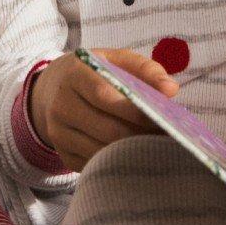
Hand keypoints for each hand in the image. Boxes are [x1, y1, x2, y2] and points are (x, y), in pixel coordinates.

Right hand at [30, 48, 177, 171]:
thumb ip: (145, 70)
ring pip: (102, 150)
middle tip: (167, 136)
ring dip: (132, 150)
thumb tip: (170, 90)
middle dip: (140, 134)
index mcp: (74, 75)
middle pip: (106, 128)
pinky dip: (119, 161)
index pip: (104, 95)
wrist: (55, 90)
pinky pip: (96, 163)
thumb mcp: (116, 60)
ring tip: (156, 145)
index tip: (162, 117)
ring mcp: (59, 133)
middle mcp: (61, 105)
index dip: (134, 109)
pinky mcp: (64, 155)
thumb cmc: (96, 73)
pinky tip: (136, 154)